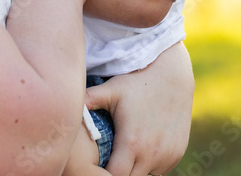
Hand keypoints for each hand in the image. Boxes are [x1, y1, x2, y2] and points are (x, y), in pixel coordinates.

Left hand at [85, 42, 193, 175]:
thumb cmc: (136, 82)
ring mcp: (167, 155)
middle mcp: (151, 153)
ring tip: (125, 156)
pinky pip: (160, 170)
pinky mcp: (177, 153)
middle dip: (118, 173)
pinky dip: (150, 166)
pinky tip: (142, 152)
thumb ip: (88, 101)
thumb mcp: (111, 90)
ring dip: (135, 170)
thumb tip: (63, 104)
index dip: (104, 174)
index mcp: (131, 143)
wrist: (172, 75)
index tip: (97, 165)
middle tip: (109, 160)